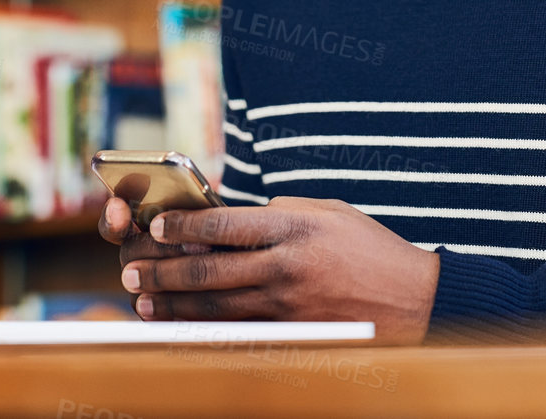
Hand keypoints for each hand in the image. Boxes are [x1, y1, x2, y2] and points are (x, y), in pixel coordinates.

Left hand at [119, 197, 440, 344]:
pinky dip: (204, 329)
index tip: (156, 226)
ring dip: (174, 305)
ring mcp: (289, 305)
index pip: (225, 224)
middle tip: (132, 272)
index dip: (184, 226)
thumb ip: (280, 214)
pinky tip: (181, 328)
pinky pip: (238, 331)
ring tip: (144, 302)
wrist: (413, 299)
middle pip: (211, 270)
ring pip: (217, 306)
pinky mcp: (292, 333)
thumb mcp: (327, 212)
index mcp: (295, 226)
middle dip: (164, 272)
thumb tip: (230, 220)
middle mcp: (287, 266)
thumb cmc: (369, 248)